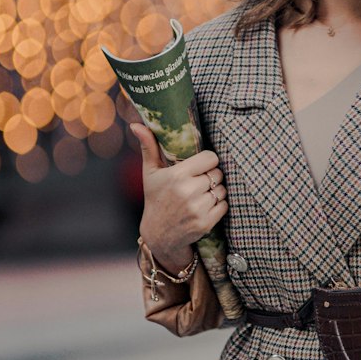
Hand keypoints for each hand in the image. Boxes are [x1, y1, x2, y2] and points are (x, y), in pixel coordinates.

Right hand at [131, 123, 227, 265]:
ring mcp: (197, 208)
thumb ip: (149, 147)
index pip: (210, 158)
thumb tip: (136, 125)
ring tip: (201, 194)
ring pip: (223, 189)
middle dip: (211, 176)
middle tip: (198, 182)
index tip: (199, 166)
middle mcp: (188, 191)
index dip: (207, 161)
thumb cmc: (156, 198)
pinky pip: (224, 205)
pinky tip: (204, 207)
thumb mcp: (151, 173)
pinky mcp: (205, 223)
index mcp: (177, 176)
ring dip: (216, 191)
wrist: (158, 234)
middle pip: (217, 173)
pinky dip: (218, 205)